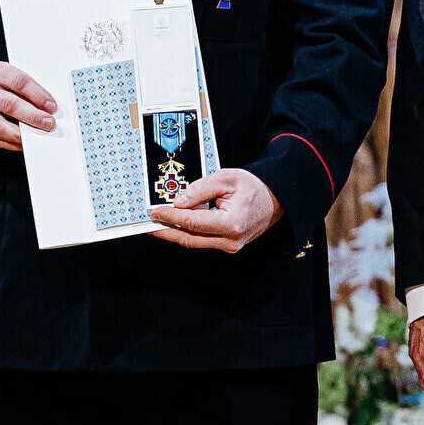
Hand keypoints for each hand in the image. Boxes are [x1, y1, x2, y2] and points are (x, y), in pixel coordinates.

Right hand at [0, 61, 56, 150]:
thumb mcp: (10, 81)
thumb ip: (26, 91)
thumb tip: (49, 108)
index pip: (18, 81)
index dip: (37, 95)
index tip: (51, 106)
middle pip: (9, 104)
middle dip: (32, 116)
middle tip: (48, 123)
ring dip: (20, 134)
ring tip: (36, 136)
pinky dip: (9, 144)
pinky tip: (22, 143)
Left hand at [145, 169, 281, 251]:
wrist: (275, 199)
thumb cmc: (254, 187)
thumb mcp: (226, 179)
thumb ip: (200, 189)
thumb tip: (178, 202)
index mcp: (232, 223)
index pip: (192, 222)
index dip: (170, 217)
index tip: (154, 211)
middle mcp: (231, 240)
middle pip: (189, 239)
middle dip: (166, 232)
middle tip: (148, 224)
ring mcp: (230, 246)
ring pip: (194, 242)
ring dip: (175, 233)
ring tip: (158, 224)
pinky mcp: (228, 245)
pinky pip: (202, 240)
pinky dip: (188, 232)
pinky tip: (177, 224)